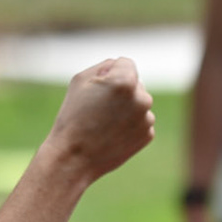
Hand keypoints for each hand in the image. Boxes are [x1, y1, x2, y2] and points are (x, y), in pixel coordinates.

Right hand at [48, 57, 154, 178]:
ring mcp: (147, 119)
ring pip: (137, 103)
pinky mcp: (148, 135)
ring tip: (103, 123)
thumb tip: (122, 67)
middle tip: (98, 109)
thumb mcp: (81, 80)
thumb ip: (106, 66)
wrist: (74, 158)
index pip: (125, 63)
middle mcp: (142, 99)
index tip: (97, 88)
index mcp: (126, 82)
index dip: (108, 74)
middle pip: (134, 84)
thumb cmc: (73, 117)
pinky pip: (139, 121)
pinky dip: (128, 125)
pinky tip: (111, 134)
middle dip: (120, 91)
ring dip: (125, 108)